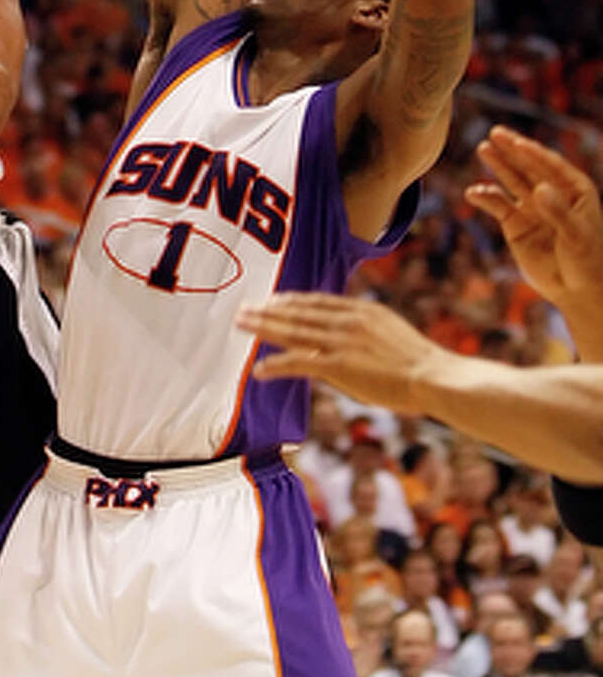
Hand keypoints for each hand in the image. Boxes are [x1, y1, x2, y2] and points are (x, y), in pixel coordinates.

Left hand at [236, 292, 437, 411]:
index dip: (292, 301)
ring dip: (263, 328)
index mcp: (361, 310)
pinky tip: (260, 370)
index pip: (318, 302)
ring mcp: (341, 342)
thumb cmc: (419, 363)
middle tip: (245, 309)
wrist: (434, 376)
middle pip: (298, 312)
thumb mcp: (392, 331)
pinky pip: (299, 362)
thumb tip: (353, 332)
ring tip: (242, 326)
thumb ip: (368, 328)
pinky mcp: (338, 366)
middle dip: (269, 311)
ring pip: (292, 332)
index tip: (274, 300)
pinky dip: (277, 365)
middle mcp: (347, 320)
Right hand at [467, 125, 602, 320]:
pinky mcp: (515, 224)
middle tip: (495, 133)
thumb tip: (538, 188)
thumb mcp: (576, 236)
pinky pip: (498, 205)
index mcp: (575, 190)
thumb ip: (558, 212)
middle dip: (513, 150)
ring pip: (512, 180)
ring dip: (499, 165)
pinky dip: (485, 197)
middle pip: (529, 166)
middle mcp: (551, 193)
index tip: (518, 143)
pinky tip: (474, 193)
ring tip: (484, 148)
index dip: (535, 153)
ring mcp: (532, 207)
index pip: (552, 166)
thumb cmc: (588, 262)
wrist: (577, 291)